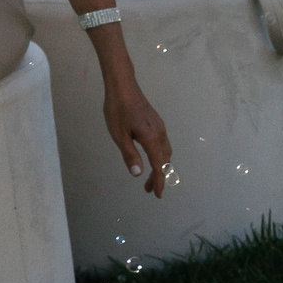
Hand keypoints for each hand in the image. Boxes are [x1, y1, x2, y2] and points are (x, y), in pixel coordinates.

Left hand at [102, 75, 171, 197]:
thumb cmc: (117, 111)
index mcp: (151, 138)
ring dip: (159, 166)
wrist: (123, 87)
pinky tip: (149, 157)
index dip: (159, 181)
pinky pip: (163, 144)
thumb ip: (130, 155)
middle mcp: (160, 133)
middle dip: (159, 176)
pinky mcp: (156, 123)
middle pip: (165, 160)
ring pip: (165, 152)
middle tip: (149, 190)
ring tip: (148, 176)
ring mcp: (160, 127)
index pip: (160, 165)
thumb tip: (138, 174)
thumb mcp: (119, 136)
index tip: (157, 195)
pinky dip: (159, 156)